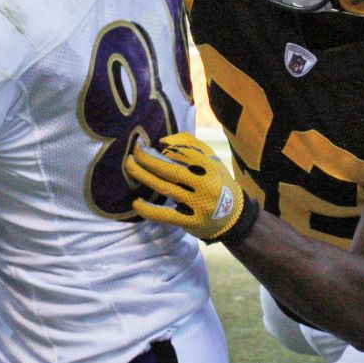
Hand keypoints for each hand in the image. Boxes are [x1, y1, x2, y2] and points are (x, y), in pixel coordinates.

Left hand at [124, 133, 260, 244]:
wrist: (234, 217)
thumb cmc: (217, 183)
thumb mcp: (211, 160)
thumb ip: (190, 145)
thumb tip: (162, 141)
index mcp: (210, 166)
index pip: (181, 152)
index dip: (160, 148)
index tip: (144, 144)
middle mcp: (204, 184)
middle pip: (168, 169)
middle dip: (146, 159)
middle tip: (132, 153)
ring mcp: (197, 204)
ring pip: (164, 187)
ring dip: (142, 176)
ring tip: (129, 166)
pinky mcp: (190, 222)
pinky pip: (165, 214)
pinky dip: (148, 209)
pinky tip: (136, 202)